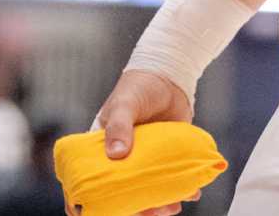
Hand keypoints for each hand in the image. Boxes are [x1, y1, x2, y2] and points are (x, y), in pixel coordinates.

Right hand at [91, 70, 195, 215]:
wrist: (169, 77)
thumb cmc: (138, 87)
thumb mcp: (124, 104)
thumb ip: (119, 126)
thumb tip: (117, 154)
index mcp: (100, 150)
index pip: (88, 180)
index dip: (87, 201)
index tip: (95, 213)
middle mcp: (121, 161)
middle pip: (122, 195)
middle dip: (136, 209)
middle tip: (152, 212)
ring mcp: (144, 162)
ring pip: (148, 193)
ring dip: (160, 205)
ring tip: (173, 207)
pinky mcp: (165, 159)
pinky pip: (170, 181)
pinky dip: (180, 190)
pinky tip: (191, 192)